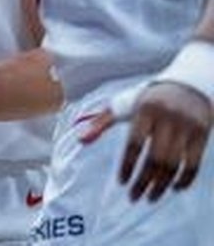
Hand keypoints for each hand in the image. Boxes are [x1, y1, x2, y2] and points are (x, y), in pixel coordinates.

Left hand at [80, 81, 211, 200]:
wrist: (188, 84)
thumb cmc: (148, 98)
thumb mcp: (125, 105)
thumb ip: (101, 122)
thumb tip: (80, 139)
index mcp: (145, 109)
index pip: (134, 143)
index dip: (127, 165)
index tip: (122, 182)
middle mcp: (167, 117)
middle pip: (154, 158)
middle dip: (143, 181)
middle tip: (134, 197)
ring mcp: (187, 126)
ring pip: (173, 163)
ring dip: (161, 185)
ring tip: (150, 197)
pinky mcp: (202, 133)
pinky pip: (193, 163)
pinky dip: (184, 179)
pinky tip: (173, 188)